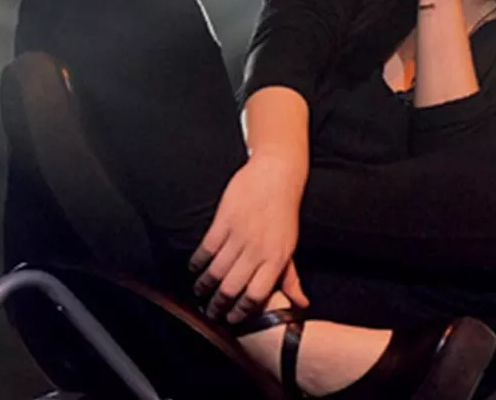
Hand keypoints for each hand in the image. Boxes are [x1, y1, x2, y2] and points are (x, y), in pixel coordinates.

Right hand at [188, 157, 308, 323]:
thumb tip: (301, 304)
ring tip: (200, 291)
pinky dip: (197, 262)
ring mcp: (240, 235)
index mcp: (277, 258)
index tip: (230, 319)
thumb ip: (291, 278)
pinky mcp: (224, 220)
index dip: (240, 312)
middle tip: (209, 310)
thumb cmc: (284, 213)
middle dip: (217, 305)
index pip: (256, 296)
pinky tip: (194, 268)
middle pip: (231, 288)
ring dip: (204, 286)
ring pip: (215, 271)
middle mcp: (258, 249)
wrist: (277, 175)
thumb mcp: (290, 246)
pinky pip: (206, 249)